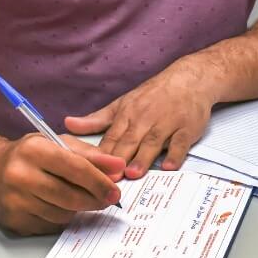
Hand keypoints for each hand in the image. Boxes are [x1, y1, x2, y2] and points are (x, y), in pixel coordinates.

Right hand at [0, 135, 124, 234]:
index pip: (75, 169)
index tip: (115, 191)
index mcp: (34, 150)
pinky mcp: (12, 220)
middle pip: (69, 196)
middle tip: (107, 200)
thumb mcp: (60, 144)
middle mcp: (19, 175)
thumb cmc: (30, 155)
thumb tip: (119, 167)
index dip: (99, 182)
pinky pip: (49, 225)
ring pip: (62, 214)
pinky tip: (57, 205)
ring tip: (78, 198)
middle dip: (94, 200)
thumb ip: (92, 155)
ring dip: (77, 209)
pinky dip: (61, 218)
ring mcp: (13, 200)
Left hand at [65, 59, 214, 177]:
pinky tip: (169, 166)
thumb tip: (67, 124)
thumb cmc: (155, 94)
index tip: (90, 171)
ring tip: (134, 173)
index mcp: (128, 114)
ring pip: (154, 142)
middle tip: (109, 179)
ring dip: (144, 157)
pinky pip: (181, 142)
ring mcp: (168, 122)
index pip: (111, 137)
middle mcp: (146, 118)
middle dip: (119, 159)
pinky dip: (176, 154)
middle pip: (130, 141)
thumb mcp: (123, 103)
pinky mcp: (187, 127)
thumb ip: (97, 119)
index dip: (101, 155)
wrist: (190, 79)